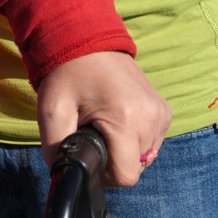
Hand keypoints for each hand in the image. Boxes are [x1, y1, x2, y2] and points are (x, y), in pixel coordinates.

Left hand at [35, 51, 172, 187]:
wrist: (87, 40)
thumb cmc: (67, 74)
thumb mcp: (52, 111)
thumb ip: (56, 150)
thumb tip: (63, 178)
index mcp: (126, 119)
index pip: (126, 176)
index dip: (104, 176)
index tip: (89, 155)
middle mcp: (151, 118)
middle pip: (135, 168)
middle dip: (112, 160)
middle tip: (92, 132)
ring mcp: (161, 113)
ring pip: (145, 157)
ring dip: (124, 150)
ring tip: (104, 123)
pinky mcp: (165, 111)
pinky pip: (152, 142)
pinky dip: (135, 139)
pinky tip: (118, 119)